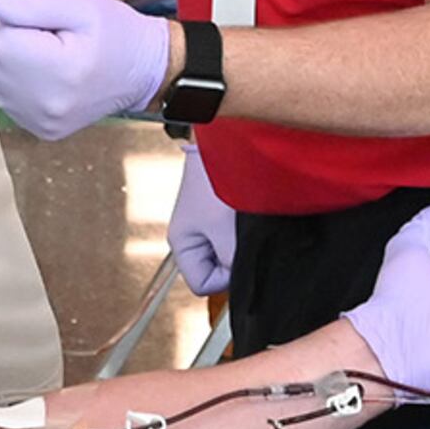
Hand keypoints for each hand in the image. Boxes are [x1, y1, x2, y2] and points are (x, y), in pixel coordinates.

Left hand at [0, 0, 171, 138]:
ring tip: (45, 54)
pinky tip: (44, 74)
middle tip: (46, 36)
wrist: (143, 72)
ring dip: (9, 61)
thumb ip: (33, 3)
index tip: (47, 22)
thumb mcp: (81, 5)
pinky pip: (4, 97)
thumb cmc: (118, 35)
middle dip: (9, 40)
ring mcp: (41, 122)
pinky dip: (15, 82)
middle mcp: (47, 105)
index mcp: (60, 71)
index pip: (1, 38)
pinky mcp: (39, 130)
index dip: (18, 20)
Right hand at [168, 143, 237, 297]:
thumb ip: (231, 260)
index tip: (240, 259)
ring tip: (246, 225)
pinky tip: (248, 219)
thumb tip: (241, 276)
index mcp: (181, 244)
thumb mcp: (224, 229)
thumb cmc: (217, 180)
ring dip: (240, 246)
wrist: (226, 144)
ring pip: (227, 255)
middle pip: (215, 271)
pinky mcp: (220, 217)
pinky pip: (234, 238)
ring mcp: (206, 228)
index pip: (202, 284)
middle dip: (233, 261)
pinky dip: (243, 234)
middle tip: (244, 240)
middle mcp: (191, 239)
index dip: (225, 279)